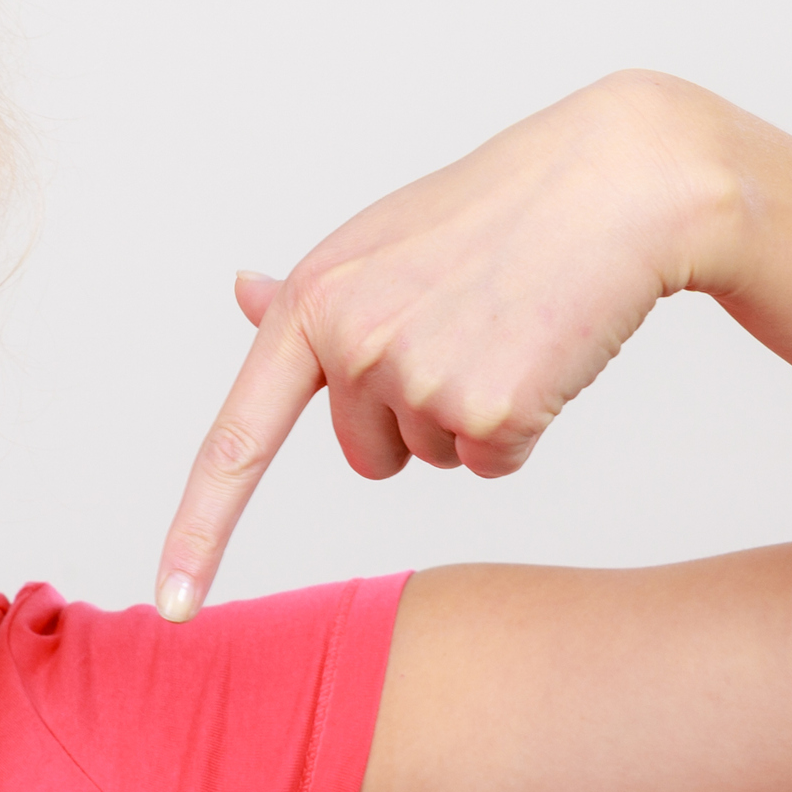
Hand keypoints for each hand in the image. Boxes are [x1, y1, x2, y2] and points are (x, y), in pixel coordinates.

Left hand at [153, 70, 743, 618]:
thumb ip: (311, 296)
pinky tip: (544, 349)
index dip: (199, 534)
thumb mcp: (383, 242)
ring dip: (474, 412)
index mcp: (310, 303)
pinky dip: (525, 424)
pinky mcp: (491, 412)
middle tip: (467, 327)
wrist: (619, 182)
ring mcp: (418, 379)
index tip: (172, 609)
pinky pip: (492, 465)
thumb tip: (243, 292)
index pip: (238, 441)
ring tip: (508, 325)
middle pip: (365, 455)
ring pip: (432, 458)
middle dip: (414, 414)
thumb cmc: (498, 211)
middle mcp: (350, 346)